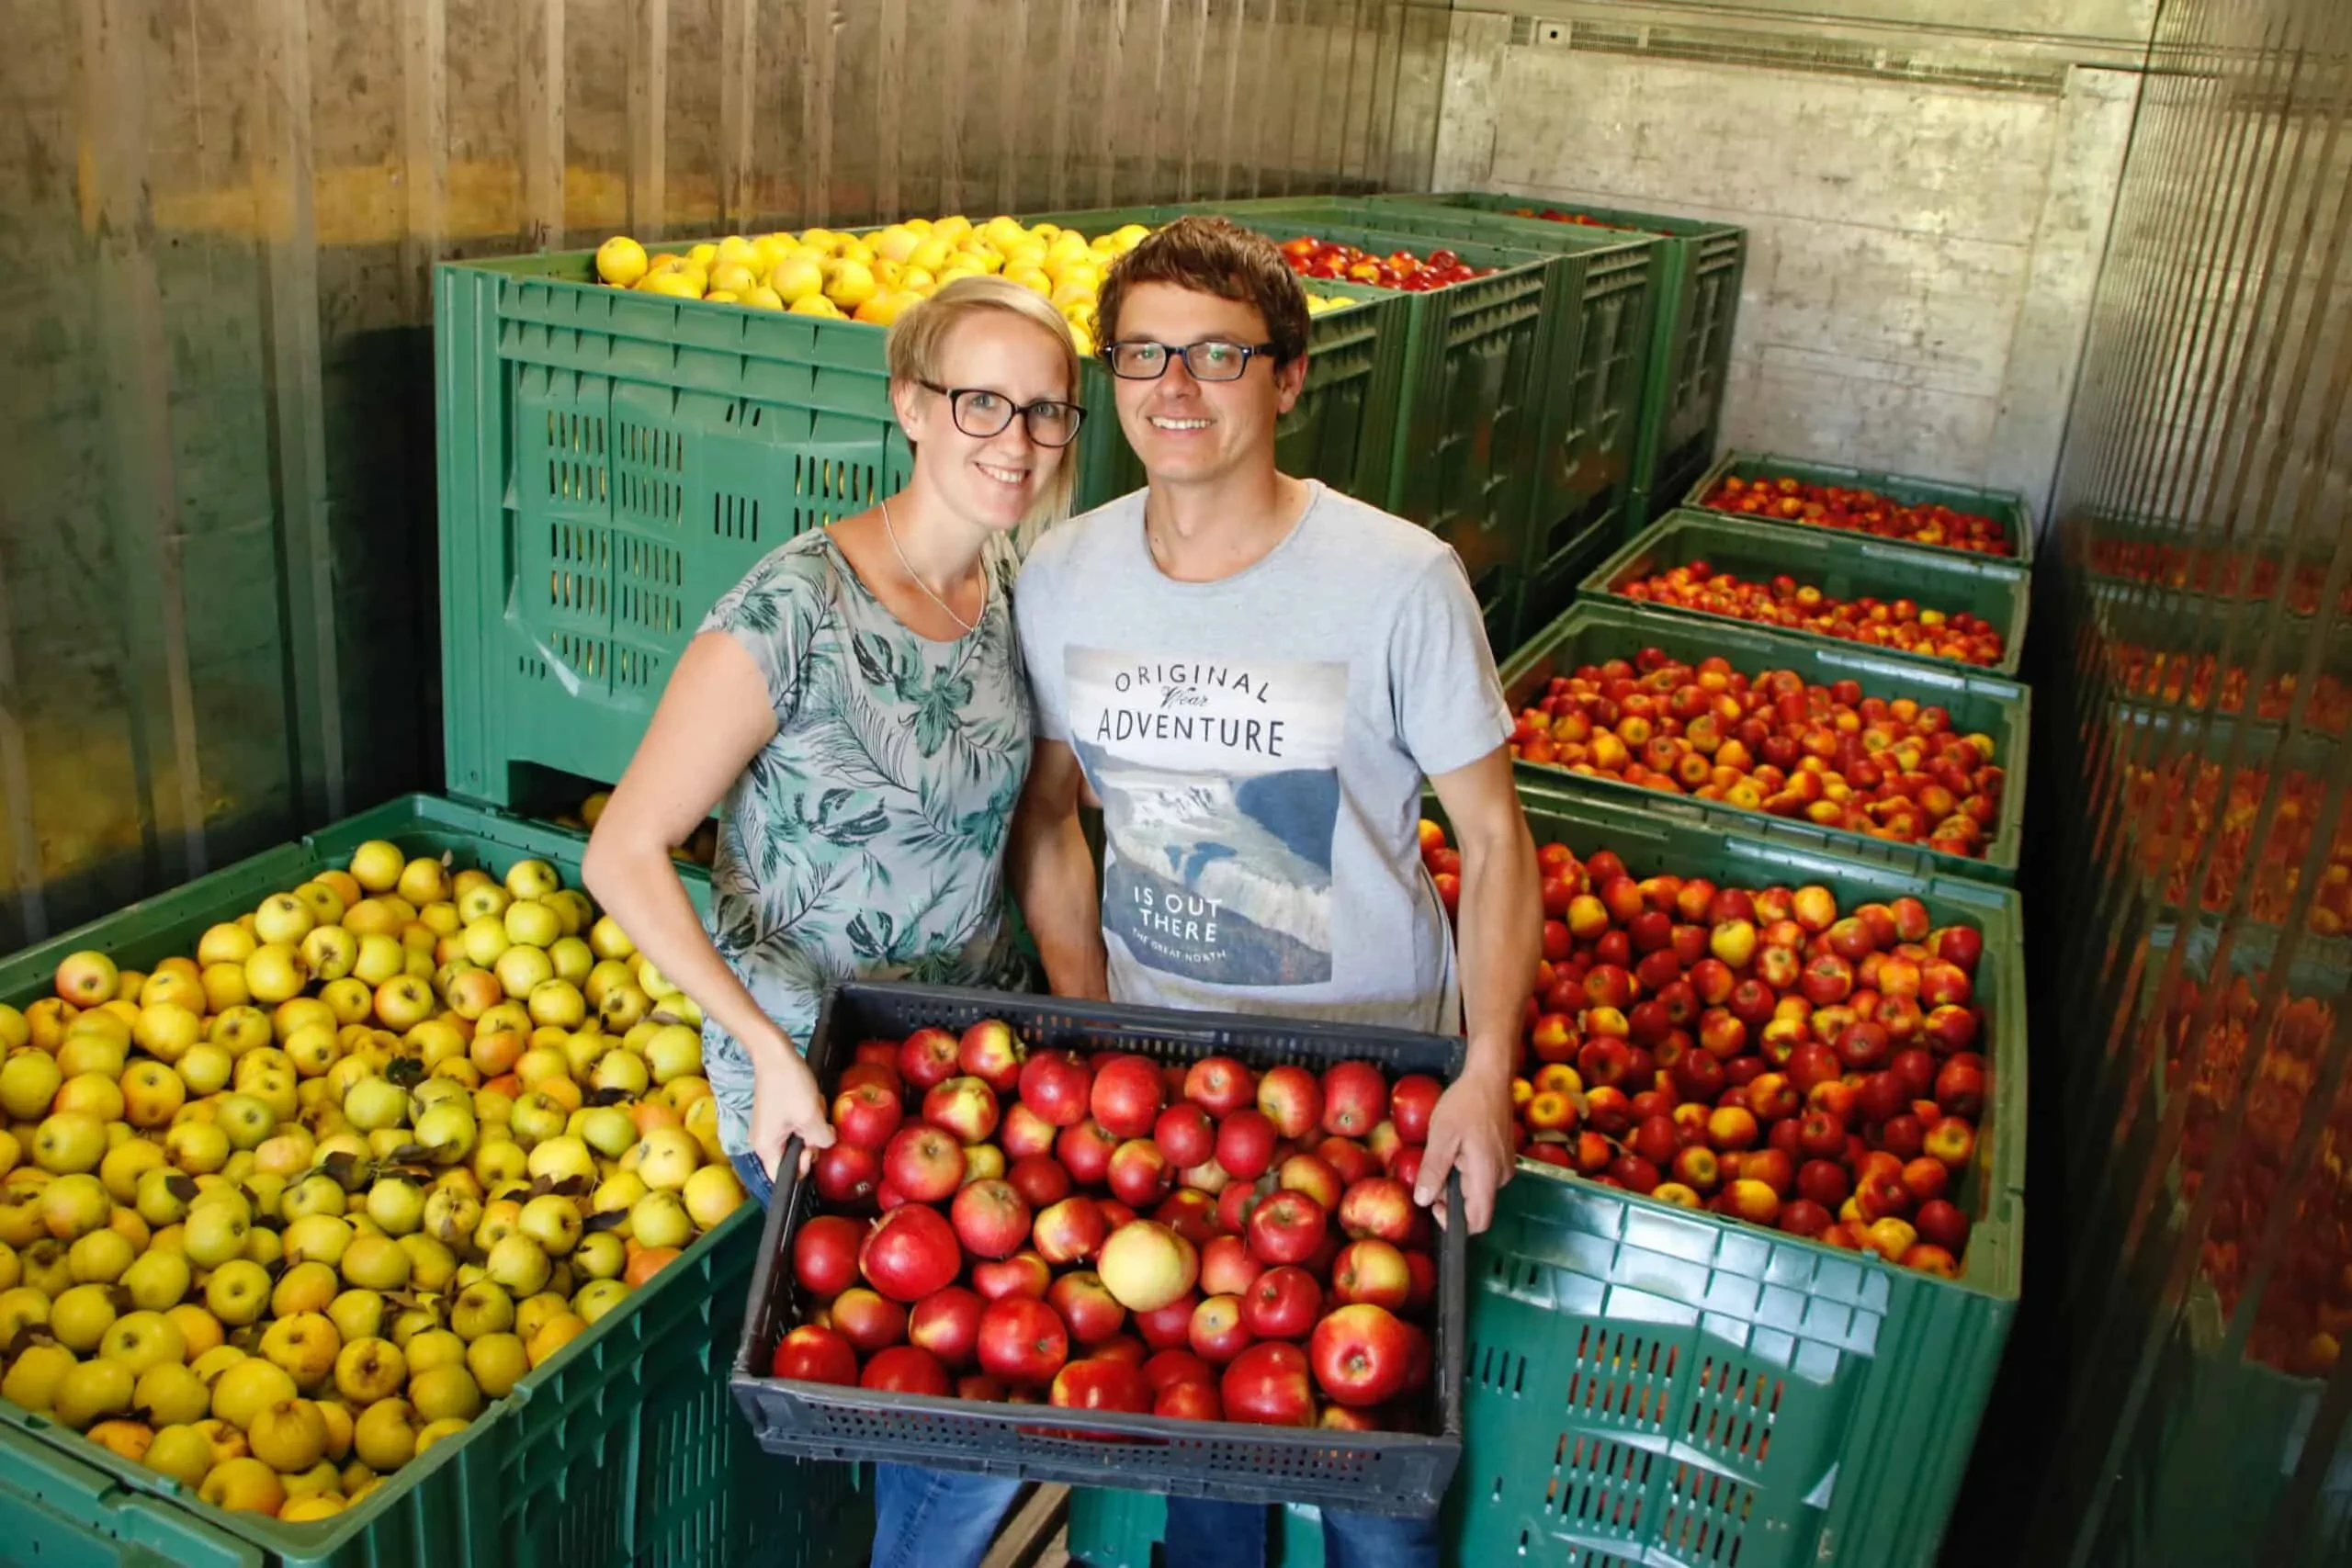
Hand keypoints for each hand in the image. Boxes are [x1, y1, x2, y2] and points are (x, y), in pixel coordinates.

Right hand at [751, 1046, 834, 1180]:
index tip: (813, 1147)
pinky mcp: (774, 1115)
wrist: (774, 1054)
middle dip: (810, 1142)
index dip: (803, 1167)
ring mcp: (768, 1128)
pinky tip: (809, 1101)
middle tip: (815, 1122)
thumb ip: (822, 1139)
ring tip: (812, 1107)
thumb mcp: (811, 1115)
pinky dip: (805, 1117)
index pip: (784, 1176)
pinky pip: (794, 1126)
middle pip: (792, 1157)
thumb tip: (826, 1144)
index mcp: (766, 1148)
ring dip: (810, 1126)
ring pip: (796, 1140)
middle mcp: (763, 1142)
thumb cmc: (788, 1084)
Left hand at [1414, 1054, 1514, 1233]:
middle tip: (1434, 1169)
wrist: (1491, 1076)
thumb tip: (1422, 1201)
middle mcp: (1502, 1176)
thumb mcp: (1442, 1136)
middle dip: (1451, 1196)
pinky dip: (1466, 1169)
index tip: (1434, 1204)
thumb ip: (1433, 1171)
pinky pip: (1483, 1175)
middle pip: (1476, 1205)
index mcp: (1488, 1175)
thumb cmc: (1466, 1103)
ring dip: (1457, 1181)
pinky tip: (1456, 1147)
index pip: (1478, 1221)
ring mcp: (1505, 1165)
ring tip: (1445, 1153)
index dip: (1454, 1223)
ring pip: (1478, 1189)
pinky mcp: (1504, 1155)